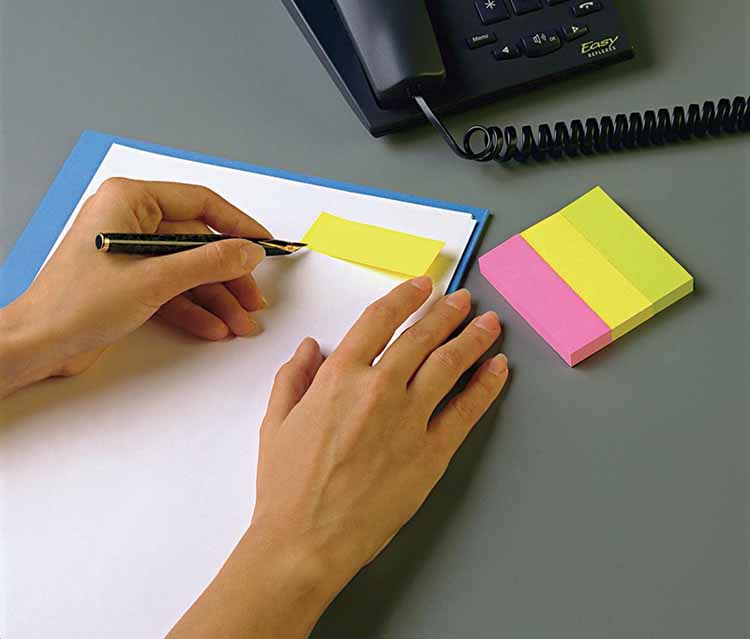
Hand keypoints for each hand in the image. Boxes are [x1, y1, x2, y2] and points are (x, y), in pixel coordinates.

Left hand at [0, 178, 269, 394]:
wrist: (37, 345)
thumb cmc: (77, 303)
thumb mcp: (155, 280)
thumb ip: (209, 262)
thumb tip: (250, 251)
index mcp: (130, 201)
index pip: (200, 203)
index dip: (238, 225)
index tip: (264, 244)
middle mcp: (130, 220)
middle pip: (198, 243)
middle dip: (227, 277)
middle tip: (253, 300)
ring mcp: (130, 252)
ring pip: (188, 270)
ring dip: (215, 298)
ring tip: (240, 323)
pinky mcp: (129, 280)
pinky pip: (172, 288)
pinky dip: (193, 308)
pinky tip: (213, 328)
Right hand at [168, 277, 508, 638]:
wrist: (305, 542)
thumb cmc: (286, 486)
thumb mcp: (276, 422)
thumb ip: (293, 377)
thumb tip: (310, 346)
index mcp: (339, 376)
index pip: (379, 320)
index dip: (404, 296)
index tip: (421, 286)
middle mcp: (378, 389)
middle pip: (421, 336)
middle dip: (446, 311)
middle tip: (463, 299)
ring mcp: (408, 420)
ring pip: (448, 364)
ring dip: (472, 338)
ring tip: (489, 323)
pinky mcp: (431, 453)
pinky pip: (465, 410)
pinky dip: (486, 385)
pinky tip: (498, 368)